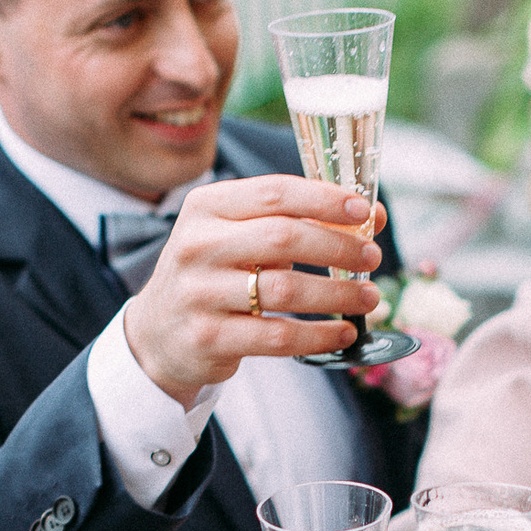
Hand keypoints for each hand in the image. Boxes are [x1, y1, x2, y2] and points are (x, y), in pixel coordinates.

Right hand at [122, 176, 387, 405]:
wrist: (158, 331)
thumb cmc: (214, 273)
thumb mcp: (238, 235)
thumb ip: (294, 220)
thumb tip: (372, 216)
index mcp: (206, 207)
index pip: (274, 193)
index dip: (325, 199)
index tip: (364, 210)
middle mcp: (197, 245)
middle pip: (284, 238)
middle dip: (339, 247)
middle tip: (372, 257)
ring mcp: (199, 293)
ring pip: (285, 290)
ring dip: (338, 294)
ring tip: (369, 297)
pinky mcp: (209, 338)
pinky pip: (278, 336)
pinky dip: (320, 336)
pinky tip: (343, 332)